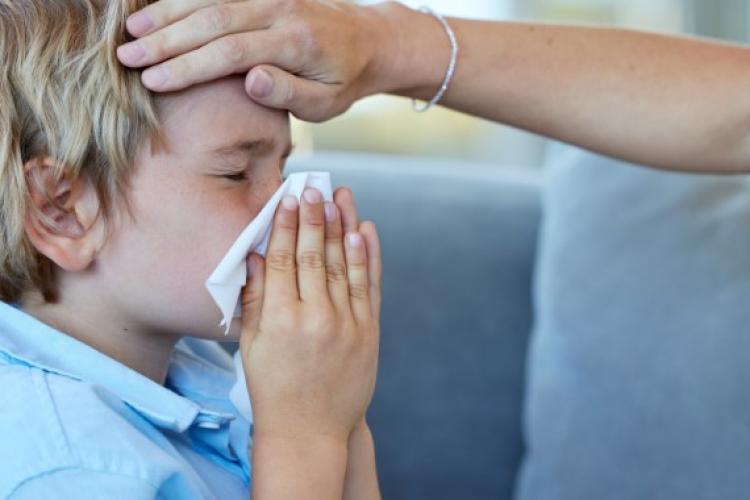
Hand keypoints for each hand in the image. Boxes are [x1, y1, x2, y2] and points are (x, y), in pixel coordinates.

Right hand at [117, 0, 401, 121]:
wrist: (370, 40)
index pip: (231, 52)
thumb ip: (289, 93)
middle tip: (125, 56)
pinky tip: (158, 7)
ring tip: (131, 30)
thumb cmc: (343, 80)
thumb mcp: (326, 102)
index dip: (189, 66)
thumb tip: (251, 79)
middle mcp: (281, 10)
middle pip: (213, 20)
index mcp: (295, 44)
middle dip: (165, 39)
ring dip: (167, 12)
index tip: (152, 80)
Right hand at [239, 187, 380, 444]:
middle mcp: (314, 317)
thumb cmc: (273, 387)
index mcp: (278, 319)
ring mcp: (346, 324)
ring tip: (341, 198)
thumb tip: (254, 255)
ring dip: (343, 227)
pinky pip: (369, 286)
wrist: (310, 431)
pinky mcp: (369, 333)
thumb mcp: (251, 345)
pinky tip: (364, 232)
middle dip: (314, 217)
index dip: (285, 225)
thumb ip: (254, 299)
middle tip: (314, 188)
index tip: (289, 199)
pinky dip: (368, 257)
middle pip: (313, 255)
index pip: (281, 259)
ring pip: (343, 264)